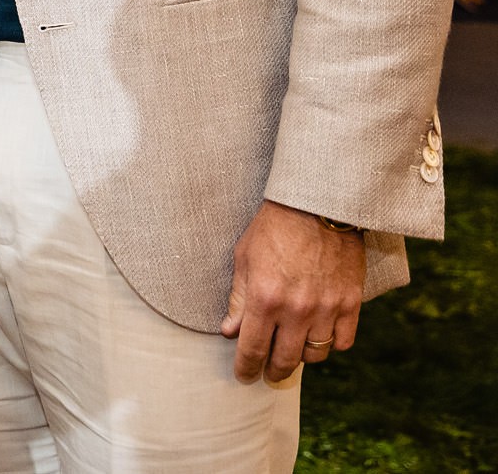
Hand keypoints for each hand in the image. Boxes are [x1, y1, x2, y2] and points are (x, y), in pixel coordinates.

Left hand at [220, 200, 365, 382]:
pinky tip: (320, 336)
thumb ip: (238, 299)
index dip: (247, 368)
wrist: (318, 205)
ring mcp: (327, 309)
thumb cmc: (273, 228)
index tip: (244, 376)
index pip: (253, 349)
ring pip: (316, 355)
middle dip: (274, 371)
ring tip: (293, 349)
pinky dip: (332, 344)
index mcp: (265, 299)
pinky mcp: (351, 303)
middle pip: (286, 360)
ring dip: (302, 356)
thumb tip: (230, 332)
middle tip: (268, 373)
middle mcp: (297, 310)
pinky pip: (344, 341)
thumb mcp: (244, 259)